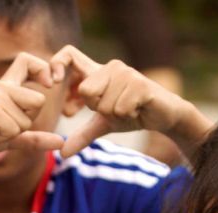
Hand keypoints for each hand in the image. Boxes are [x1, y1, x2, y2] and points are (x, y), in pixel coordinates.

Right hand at [0, 52, 65, 165]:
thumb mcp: (11, 137)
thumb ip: (35, 138)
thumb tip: (61, 143)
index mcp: (4, 86)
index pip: (27, 60)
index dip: (43, 68)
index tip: (49, 83)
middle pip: (38, 100)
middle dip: (26, 121)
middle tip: (2, 127)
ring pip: (26, 119)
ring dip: (12, 133)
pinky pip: (14, 129)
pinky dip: (2, 138)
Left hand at [49, 45, 195, 157]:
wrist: (164, 116)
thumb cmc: (132, 114)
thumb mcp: (103, 125)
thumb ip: (82, 135)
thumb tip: (62, 153)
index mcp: (97, 73)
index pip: (70, 54)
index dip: (57, 64)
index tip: (53, 84)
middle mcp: (110, 67)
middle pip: (86, 90)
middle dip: (97, 108)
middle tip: (114, 108)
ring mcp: (126, 73)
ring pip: (103, 103)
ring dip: (115, 114)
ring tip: (129, 108)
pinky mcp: (140, 84)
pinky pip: (119, 108)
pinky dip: (127, 115)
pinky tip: (138, 109)